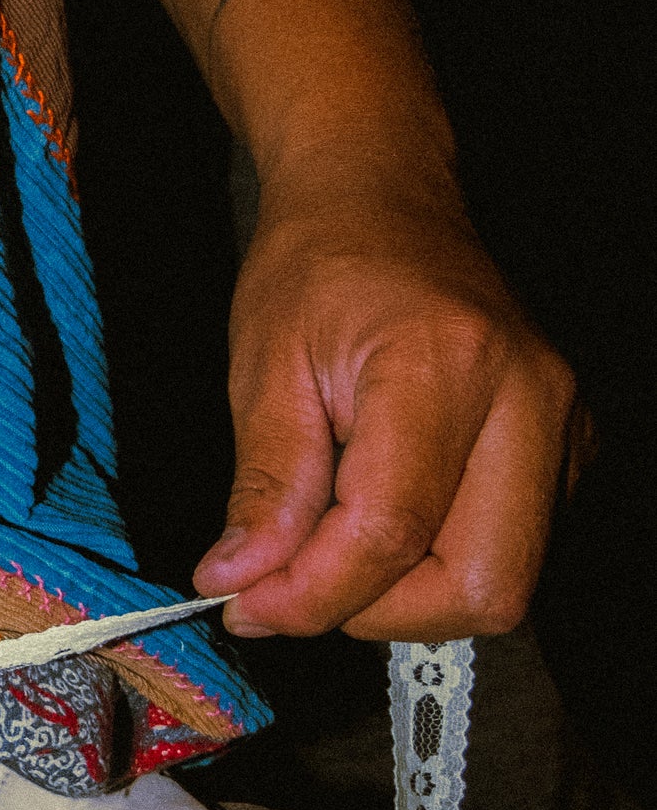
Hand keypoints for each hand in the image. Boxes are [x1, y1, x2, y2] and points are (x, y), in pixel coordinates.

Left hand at [191, 154, 586, 641]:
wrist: (383, 198)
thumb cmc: (318, 265)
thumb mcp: (264, 366)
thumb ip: (263, 484)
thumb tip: (240, 581)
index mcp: (445, 363)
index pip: (390, 530)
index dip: (311, 591)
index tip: (244, 603)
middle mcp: (529, 398)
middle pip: (483, 584)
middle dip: (378, 612)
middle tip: (295, 582)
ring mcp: (565, 425)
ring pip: (506, 582)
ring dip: (407, 595)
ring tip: (332, 540)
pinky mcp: (568, 448)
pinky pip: (514, 550)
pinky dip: (439, 565)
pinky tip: (381, 519)